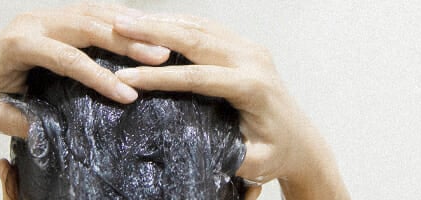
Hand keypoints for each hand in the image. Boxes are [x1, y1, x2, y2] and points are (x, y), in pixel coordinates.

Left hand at [0, 3, 170, 136]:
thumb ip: (22, 121)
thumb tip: (53, 130)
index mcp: (18, 44)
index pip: (68, 58)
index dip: (100, 77)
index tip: (128, 94)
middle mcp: (31, 23)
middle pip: (87, 27)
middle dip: (126, 42)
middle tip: (159, 56)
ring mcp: (42, 16)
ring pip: (92, 13)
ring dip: (129, 27)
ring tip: (160, 41)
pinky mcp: (53, 18)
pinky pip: (90, 12)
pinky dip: (117, 19)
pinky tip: (143, 28)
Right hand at [112, 12, 339, 188]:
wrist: (300, 141)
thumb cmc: (275, 153)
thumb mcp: (252, 162)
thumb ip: (225, 155)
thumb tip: (185, 147)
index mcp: (253, 87)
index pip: (198, 77)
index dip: (159, 77)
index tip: (127, 77)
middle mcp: (253, 60)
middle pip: (197, 40)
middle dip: (155, 32)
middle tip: (120, 26)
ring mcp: (251, 49)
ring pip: (201, 27)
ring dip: (163, 22)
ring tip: (127, 20)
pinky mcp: (245, 46)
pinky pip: (208, 28)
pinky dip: (179, 23)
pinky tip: (153, 23)